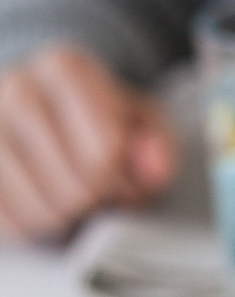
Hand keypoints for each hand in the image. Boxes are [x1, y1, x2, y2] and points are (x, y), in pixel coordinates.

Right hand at [0, 44, 176, 241]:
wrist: (39, 111)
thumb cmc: (96, 120)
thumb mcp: (140, 122)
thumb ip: (158, 145)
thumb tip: (154, 171)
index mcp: (66, 69)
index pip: (105, 153)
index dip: (125, 184)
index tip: (124, 181)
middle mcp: (17, 88)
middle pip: (76, 188)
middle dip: (97, 204)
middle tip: (98, 195)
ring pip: (40, 211)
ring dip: (65, 220)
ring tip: (67, 197)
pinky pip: (8, 223)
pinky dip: (30, 228)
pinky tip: (37, 203)